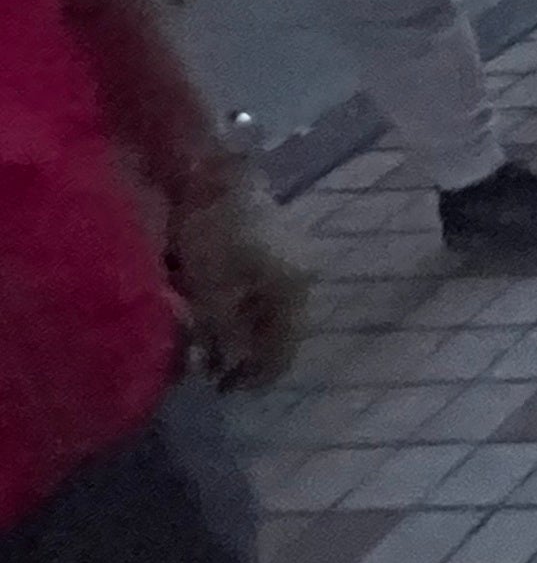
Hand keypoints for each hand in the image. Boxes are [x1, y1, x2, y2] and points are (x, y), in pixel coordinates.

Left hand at [167, 176, 307, 391]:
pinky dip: (241, 308)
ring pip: (270, 311)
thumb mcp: (210, 290)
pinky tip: (216, 308)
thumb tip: (217, 365)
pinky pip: (261, 291)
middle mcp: (301, 278)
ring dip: (243, 331)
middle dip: (247, 354)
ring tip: (209, 341)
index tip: (222, 391)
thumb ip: (217, 333)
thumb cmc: (215, 233)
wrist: (215, 171)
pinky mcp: (273, 246)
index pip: (284, 351)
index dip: (255, 378)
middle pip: (279, 332)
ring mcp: (290, 259)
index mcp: (293, 292)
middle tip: (212, 369)